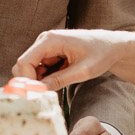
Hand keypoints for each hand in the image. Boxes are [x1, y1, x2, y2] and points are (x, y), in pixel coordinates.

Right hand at [13, 29, 127, 90]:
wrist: (112, 46)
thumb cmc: (101, 54)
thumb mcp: (83, 71)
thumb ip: (59, 81)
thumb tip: (38, 91)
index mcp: (50, 40)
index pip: (24, 62)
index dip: (28, 81)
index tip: (40, 94)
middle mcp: (44, 40)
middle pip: (23, 66)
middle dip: (33, 81)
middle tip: (52, 90)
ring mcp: (45, 47)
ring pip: (30, 70)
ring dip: (41, 80)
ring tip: (64, 81)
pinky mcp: (49, 53)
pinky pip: (39, 70)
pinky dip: (47, 78)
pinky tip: (63, 77)